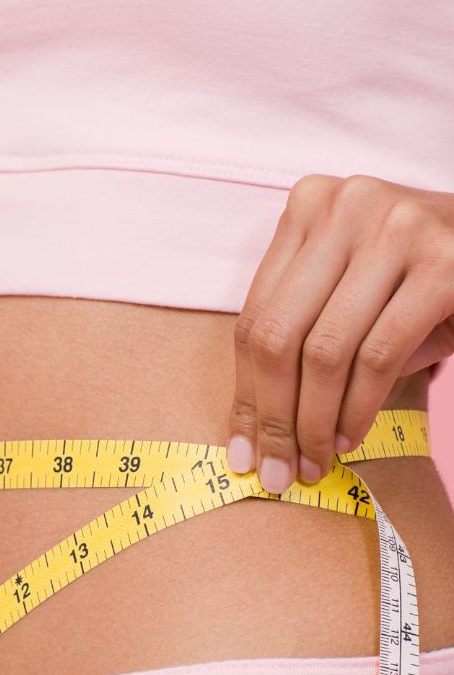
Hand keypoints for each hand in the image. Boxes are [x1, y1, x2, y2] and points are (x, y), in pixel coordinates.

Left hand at [225, 173, 453, 492]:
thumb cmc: (416, 277)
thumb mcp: (349, 288)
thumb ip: (301, 334)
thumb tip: (255, 432)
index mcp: (309, 205)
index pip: (255, 318)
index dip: (244, 392)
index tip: (242, 448)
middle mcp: (347, 206)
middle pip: (279, 336)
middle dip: (273, 416)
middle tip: (276, 469)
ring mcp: (397, 230)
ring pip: (325, 351)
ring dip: (314, 422)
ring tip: (313, 461)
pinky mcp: (444, 265)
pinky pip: (378, 355)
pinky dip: (358, 407)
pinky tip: (348, 437)